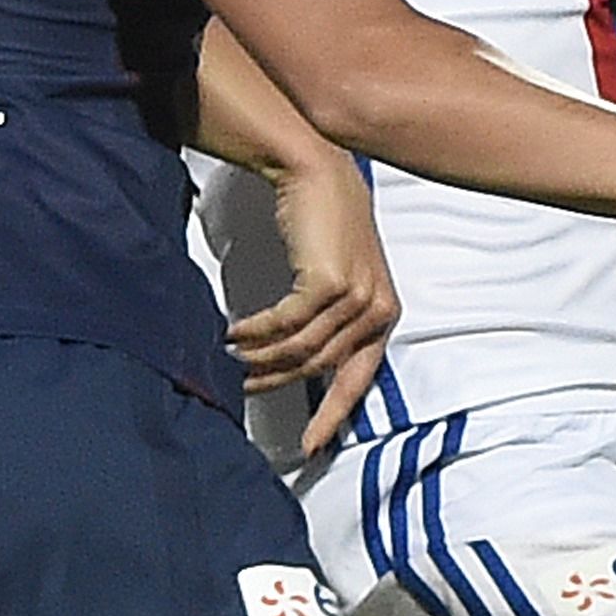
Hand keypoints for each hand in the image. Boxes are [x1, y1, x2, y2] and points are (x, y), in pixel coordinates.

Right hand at [231, 155, 399, 458]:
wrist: (315, 170)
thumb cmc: (322, 220)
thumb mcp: (336, 274)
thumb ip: (330, 318)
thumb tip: (295, 360)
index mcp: (383, 313)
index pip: (360, 378)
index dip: (333, 415)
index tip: (311, 445)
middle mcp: (377, 309)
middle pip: (319, 366)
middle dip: (277, 380)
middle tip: (243, 385)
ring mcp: (355, 297)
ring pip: (298, 348)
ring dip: (260, 356)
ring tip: (231, 355)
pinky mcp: (328, 283)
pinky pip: (283, 324)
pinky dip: (255, 331)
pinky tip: (234, 331)